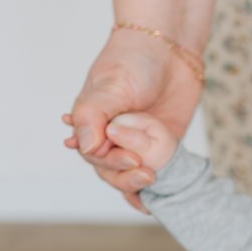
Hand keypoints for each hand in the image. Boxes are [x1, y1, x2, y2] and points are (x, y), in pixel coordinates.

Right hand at [64, 29, 203, 211]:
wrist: (170, 46)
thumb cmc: (133, 60)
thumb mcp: (110, 85)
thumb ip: (94, 115)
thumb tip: (82, 146)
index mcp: (92, 122)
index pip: (93, 154)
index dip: (110, 161)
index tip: (131, 158)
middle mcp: (112, 135)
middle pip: (110, 169)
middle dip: (125, 174)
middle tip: (145, 170)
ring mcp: (138, 141)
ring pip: (131, 174)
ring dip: (138, 183)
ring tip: (151, 180)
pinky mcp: (163, 144)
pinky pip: (156, 172)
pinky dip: (155, 189)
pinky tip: (155, 204)